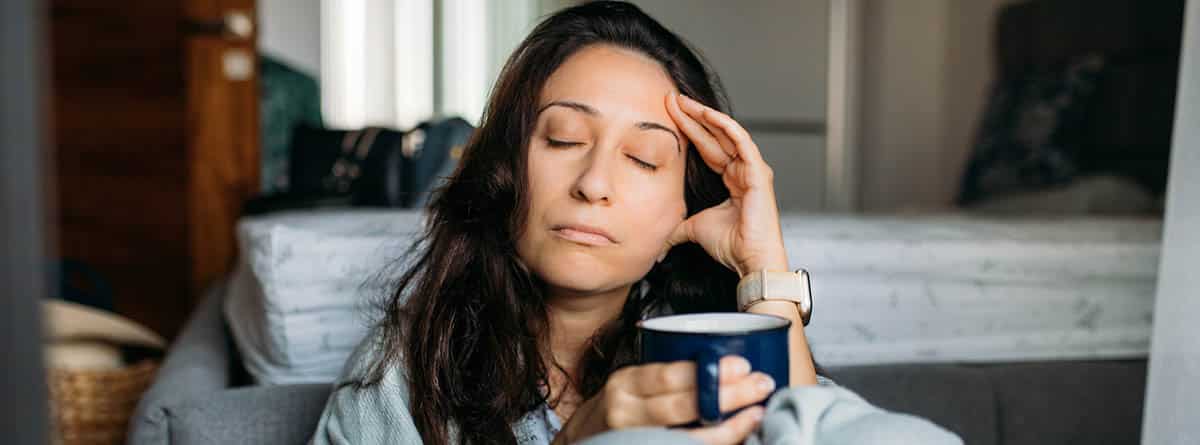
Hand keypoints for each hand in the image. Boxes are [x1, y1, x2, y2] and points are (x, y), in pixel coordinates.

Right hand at [553, 356, 774, 444]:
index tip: (741, 364)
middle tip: (760, 384)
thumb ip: (664, 376)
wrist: (582, 441)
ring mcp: (634, 439)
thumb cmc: (618, 408)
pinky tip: (736, 435)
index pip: (667, 375)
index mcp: (626, 384)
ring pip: (687, 437)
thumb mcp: (631, 383)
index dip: (706, 371)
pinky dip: (714, 444)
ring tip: (756, 413)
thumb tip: (719, 363)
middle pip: (682, 406)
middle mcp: (626, 413)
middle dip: (727, 395)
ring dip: (728, 426)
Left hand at [661, 93, 788, 276]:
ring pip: (726, 133)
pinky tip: (707, 114)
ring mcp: (752, 169)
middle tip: (671, 98)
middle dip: (692, 116)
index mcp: (731, 179)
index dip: (688, 130)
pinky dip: (725, 126)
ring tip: (683, 101)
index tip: (667, 114)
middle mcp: (743, 170)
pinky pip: (741, 141)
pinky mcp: (758, 172)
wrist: (748, 259)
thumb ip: (676, 227)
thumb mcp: (693, 229)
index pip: (707, 147)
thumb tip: (656, 239)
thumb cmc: (731, 245)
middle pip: (714, 135)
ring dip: (704, 115)